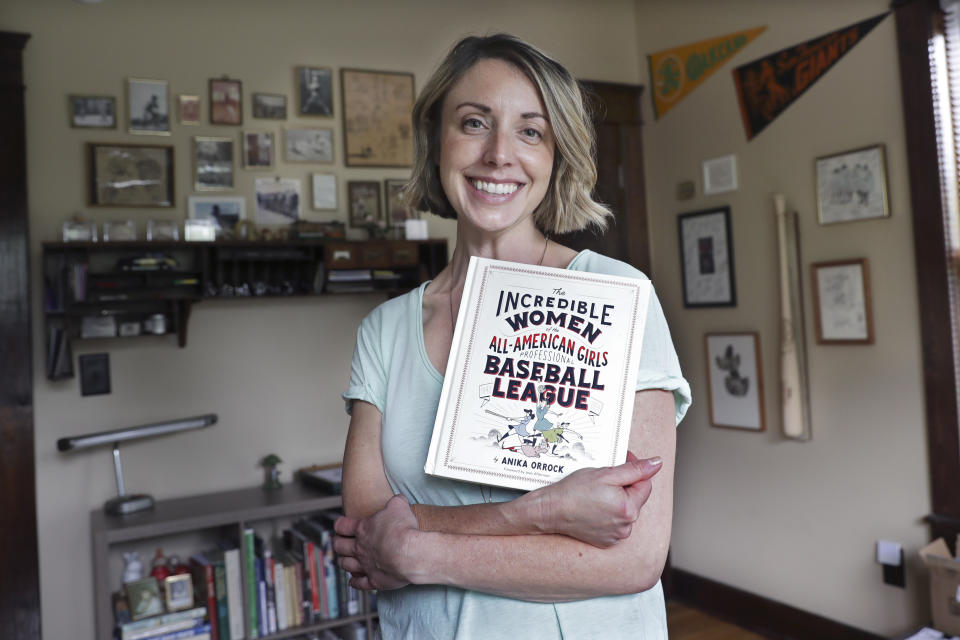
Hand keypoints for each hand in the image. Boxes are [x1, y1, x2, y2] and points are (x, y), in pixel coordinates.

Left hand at [333, 495, 420, 590]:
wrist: (411, 554)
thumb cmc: (404, 529)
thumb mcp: (399, 506)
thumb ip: (395, 502)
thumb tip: (398, 500)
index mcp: (363, 529)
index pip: (342, 526)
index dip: (339, 525)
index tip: (340, 525)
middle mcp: (360, 548)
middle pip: (340, 546)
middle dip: (337, 543)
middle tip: (338, 542)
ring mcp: (365, 566)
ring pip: (346, 565)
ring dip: (343, 562)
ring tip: (343, 560)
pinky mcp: (375, 580)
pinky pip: (360, 584)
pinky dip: (355, 582)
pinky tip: (353, 581)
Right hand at [521, 451, 662, 547]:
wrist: (551, 511)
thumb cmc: (574, 491)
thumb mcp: (605, 474)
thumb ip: (635, 469)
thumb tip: (657, 463)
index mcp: (629, 508)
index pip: (644, 483)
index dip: (633, 470)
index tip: (620, 462)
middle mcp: (626, 526)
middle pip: (635, 498)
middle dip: (623, 486)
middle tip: (603, 478)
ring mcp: (616, 536)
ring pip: (625, 510)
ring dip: (616, 500)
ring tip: (596, 494)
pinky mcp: (606, 541)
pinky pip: (615, 523)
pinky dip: (608, 514)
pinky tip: (594, 507)